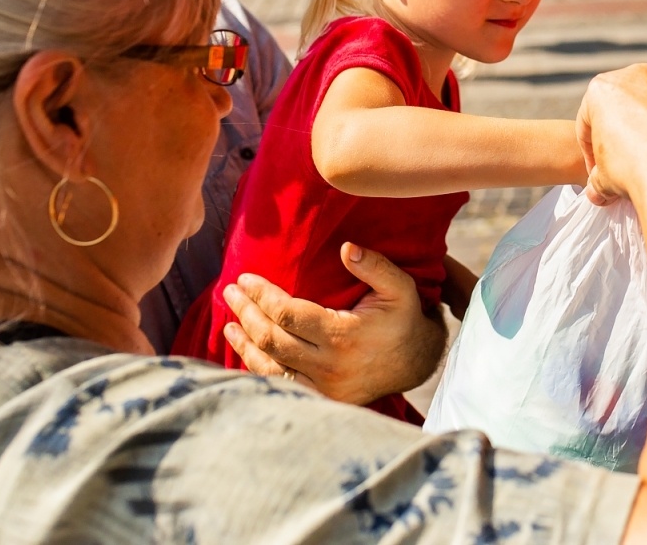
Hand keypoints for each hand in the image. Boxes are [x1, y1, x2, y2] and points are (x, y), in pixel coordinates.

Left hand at [222, 242, 446, 404]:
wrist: (417, 363)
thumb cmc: (404, 319)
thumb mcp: (400, 287)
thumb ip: (375, 266)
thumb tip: (347, 247)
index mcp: (341, 335)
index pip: (287, 314)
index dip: (261, 295)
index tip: (245, 279)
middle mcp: (327, 365)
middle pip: (271, 338)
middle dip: (246, 313)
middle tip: (230, 292)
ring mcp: (322, 387)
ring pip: (269, 366)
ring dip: (244, 343)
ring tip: (229, 322)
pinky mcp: (321, 398)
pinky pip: (280, 384)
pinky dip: (258, 368)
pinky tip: (246, 352)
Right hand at [578, 64, 646, 205]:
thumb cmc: (634, 169)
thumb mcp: (604, 180)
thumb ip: (598, 181)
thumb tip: (598, 193)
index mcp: (603, 90)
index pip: (588, 123)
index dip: (590, 152)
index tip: (597, 173)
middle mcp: (637, 76)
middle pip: (624, 108)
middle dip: (624, 135)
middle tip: (626, 165)